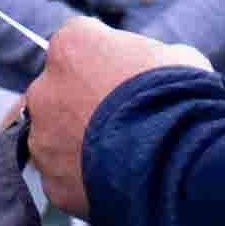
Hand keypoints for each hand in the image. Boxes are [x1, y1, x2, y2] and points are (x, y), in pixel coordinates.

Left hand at [26, 14, 207, 212]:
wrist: (179, 157)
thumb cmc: (182, 99)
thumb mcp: (175, 57)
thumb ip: (148, 57)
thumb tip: (155, 66)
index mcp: (71, 47)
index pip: (77, 44)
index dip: (104, 62)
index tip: (124, 76)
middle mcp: (44, 89)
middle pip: (59, 92)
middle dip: (84, 104)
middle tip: (123, 119)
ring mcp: (43, 138)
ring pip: (55, 138)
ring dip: (80, 144)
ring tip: (122, 156)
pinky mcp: (53, 180)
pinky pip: (65, 178)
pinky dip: (85, 181)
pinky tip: (117, 181)